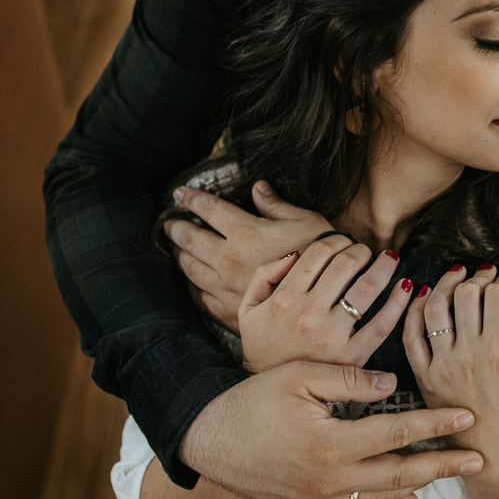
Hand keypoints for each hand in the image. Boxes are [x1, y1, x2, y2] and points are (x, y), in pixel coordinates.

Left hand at [166, 180, 331, 330]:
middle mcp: (229, 259)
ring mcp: (226, 287)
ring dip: (181, 256)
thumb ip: (276, 206)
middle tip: (169, 224)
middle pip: (191, 239)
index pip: (209, 209)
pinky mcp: (229, 310)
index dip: (192, 199)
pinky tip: (193, 284)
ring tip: (178, 250)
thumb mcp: (305, 221)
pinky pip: (201, 297)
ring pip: (192, 269)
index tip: (179, 193)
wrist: (329, 300)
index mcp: (245, 232)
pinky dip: (194, 287)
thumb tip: (258, 187)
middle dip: (177, 229)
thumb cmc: (321, 255)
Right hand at [179, 362, 484, 498]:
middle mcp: (330, 479)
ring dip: (421, 486)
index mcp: (331, 442)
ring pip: (383, 498)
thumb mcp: (300, 376)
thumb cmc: (252, 399)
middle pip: (401, 474)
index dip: (435, 425)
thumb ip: (349, 379)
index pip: (397, 432)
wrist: (208, 438)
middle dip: (442, 464)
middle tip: (478, 457)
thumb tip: (393, 385)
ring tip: (450, 474)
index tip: (465, 416)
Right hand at [238, 234, 414, 372]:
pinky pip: (382, 323)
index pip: (318, 253)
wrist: (271, 393)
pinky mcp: (352, 356)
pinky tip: (405, 287)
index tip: (344, 242)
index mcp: (285, 297)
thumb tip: (293, 253)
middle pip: (345, 264)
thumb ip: (264, 275)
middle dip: (360, 250)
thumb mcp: (248, 309)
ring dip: (383, 266)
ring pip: (367, 287)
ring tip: (389, 260)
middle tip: (366, 251)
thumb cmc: (263, 347)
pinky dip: (398, 301)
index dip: (336, 240)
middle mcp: (309, 313)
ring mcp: (332, 334)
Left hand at [403, 264, 498, 477]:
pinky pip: (411, 335)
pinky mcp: (423, 376)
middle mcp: (467, 355)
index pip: (496, 296)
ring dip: (446, 283)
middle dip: (478, 276)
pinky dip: (414, 310)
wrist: (492, 455)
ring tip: (457, 275)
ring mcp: (441, 365)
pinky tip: (425, 295)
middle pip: (466, 295)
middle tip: (486, 274)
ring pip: (435, 307)